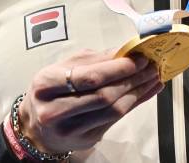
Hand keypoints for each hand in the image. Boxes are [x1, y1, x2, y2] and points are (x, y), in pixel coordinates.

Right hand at [17, 48, 162, 153]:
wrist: (36, 127)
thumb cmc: (52, 91)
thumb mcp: (63, 68)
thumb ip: (94, 59)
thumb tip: (127, 50)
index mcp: (46, 84)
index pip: (89, 76)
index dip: (118, 68)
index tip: (138, 58)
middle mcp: (54, 110)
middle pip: (103, 95)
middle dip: (132, 78)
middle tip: (151, 66)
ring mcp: (70, 129)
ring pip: (113, 110)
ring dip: (138, 91)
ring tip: (153, 77)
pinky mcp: (85, 139)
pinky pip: (116, 119)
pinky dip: (135, 103)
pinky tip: (146, 91)